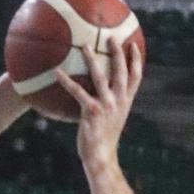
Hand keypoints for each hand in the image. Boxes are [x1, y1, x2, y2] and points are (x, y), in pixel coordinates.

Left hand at [53, 37, 142, 173]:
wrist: (101, 156)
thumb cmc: (103, 137)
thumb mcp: (112, 118)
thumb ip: (110, 103)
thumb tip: (100, 91)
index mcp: (126, 101)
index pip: (136, 77)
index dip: (136, 60)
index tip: (134, 44)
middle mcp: (119, 101)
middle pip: (121, 71)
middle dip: (118, 53)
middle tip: (111, 36)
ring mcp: (107, 105)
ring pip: (101, 77)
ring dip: (93, 59)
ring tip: (84, 45)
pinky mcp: (92, 111)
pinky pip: (78, 91)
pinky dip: (66, 80)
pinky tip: (57, 71)